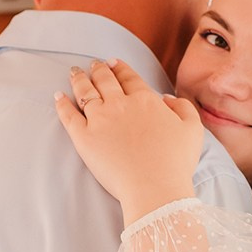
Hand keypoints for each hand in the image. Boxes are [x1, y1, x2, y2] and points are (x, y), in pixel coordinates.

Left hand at [55, 60, 203, 223]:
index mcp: (146, 100)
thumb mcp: (193, 129)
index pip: (129, 77)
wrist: (154, 188)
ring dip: (79, 79)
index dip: (120, 68)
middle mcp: (120, 104)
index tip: (113, 62)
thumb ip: (183, 108)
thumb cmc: (176, 162)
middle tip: (93, 64)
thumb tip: (167, 98)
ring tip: (74, 72)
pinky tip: (58, 97)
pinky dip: (62, 104)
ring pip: (85, 92)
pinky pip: (69, 115)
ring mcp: (100, 119)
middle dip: (98, 69)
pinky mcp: (83, 137)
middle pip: (105, 80)